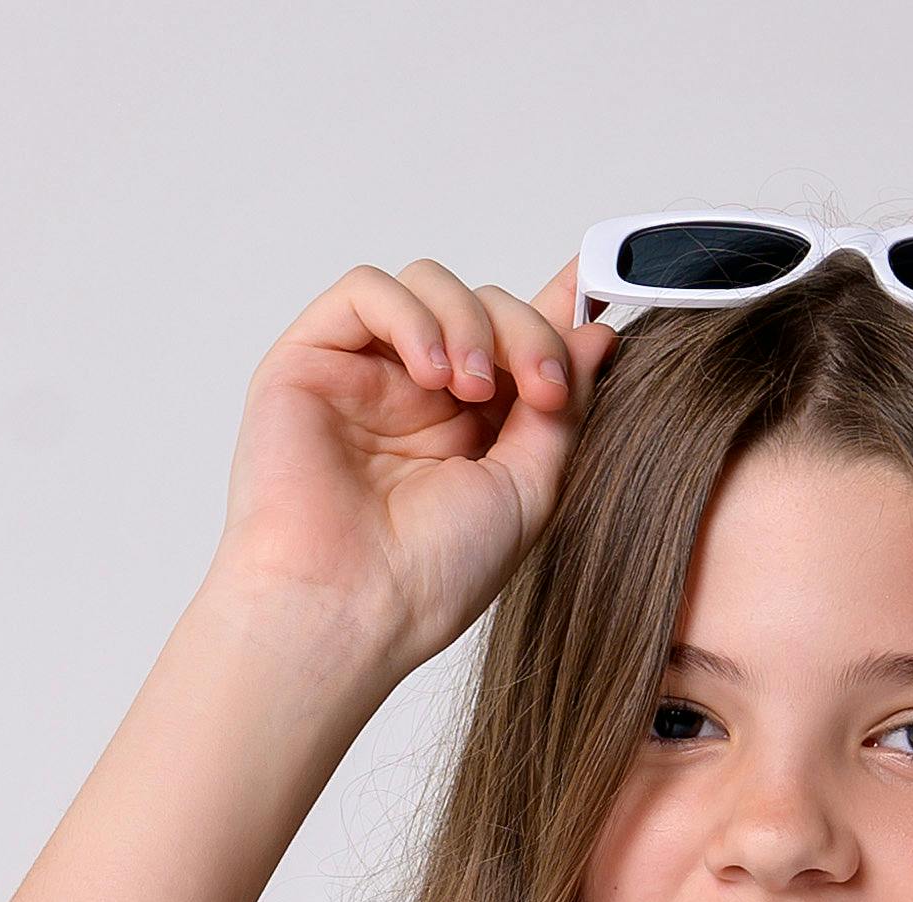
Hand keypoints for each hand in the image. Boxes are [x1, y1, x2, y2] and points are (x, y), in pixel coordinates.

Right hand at [210, 253, 609, 676]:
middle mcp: (420, 396)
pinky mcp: (313, 358)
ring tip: (470, 390)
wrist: (353, 606)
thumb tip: (596, 338)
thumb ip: (562, 411)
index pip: (514, 344)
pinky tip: (430, 372)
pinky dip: (410, 315)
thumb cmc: (432, 575)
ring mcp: (367, 375)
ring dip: (469, 321)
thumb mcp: (529, 489)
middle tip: (541, 390)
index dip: (556, 310)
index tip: (599, 286)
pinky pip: (367, 291)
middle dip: (525, 333)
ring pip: (429, 284)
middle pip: (484, 305)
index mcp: (472, 429)